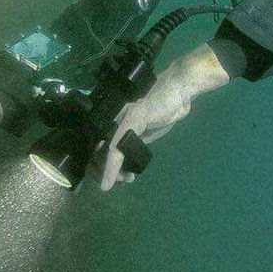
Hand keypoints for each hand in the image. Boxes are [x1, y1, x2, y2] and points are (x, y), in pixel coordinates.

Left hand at [100, 44, 229, 191]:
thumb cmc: (163, 108)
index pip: (96, 145)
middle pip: (94, 150)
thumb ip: (131, 141)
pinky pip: (115, 148)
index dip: (97, 166)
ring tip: (122, 180)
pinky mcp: (129, 121)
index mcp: (111, 121)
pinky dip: (111, 167)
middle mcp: (109, 119)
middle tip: (120, 180)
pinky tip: (109, 182)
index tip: (107, 180)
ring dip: (110, 174)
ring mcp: (117, 119)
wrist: (178, 90)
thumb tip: (122, 162)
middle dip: (103, 172)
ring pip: (102, 153)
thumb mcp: (144, 130)